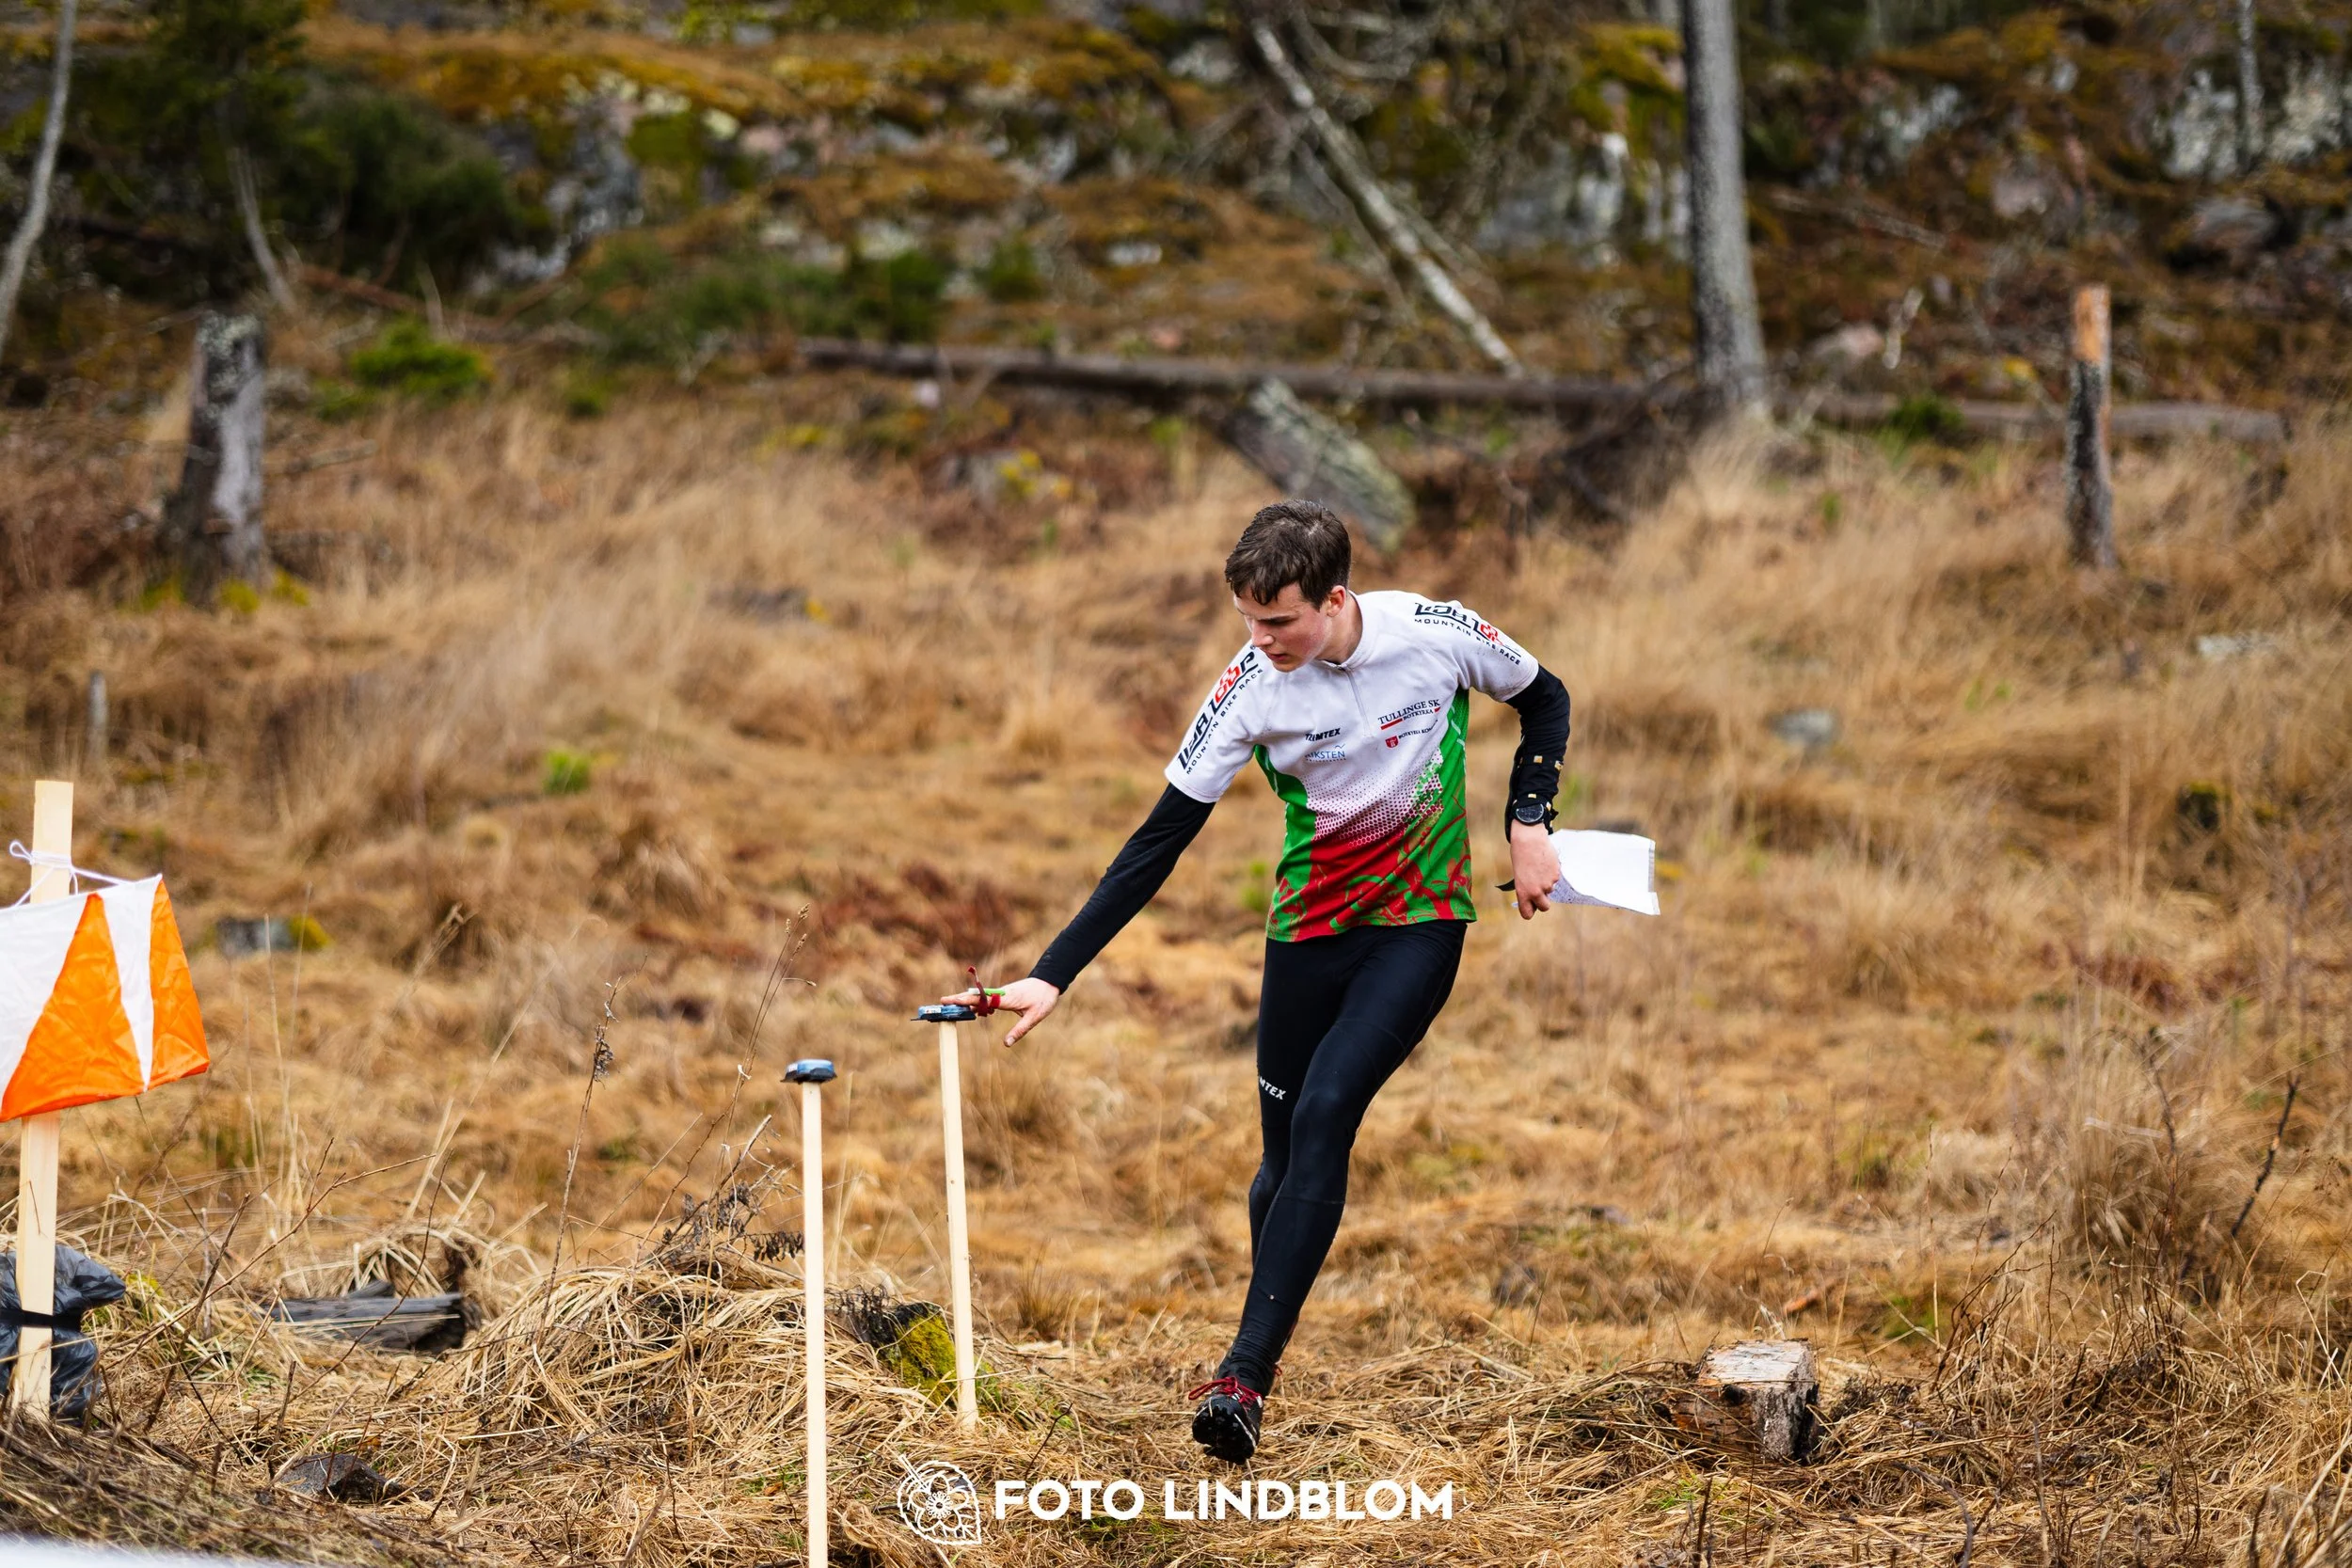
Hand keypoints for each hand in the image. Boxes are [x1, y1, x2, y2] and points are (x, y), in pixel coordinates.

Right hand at [946, 977, 1061, 1046]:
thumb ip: (1020, 1031)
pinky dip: (975, 1003)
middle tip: (941, 1001)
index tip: (952, 1001)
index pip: (981, 999)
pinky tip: (969, 1010)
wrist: (1050, 982)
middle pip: (975, 996)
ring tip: (948, 1007)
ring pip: (979, 997)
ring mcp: (1000, 993)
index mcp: (1005, 998)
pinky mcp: (1002, 995)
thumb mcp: (1034, 1017)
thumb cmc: (1043, 998)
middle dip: (958, 999)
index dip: (966, 1001)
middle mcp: (999, 993)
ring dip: (964, 1001)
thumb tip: (1006, 1044)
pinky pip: (985, 999)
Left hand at [1509, 820, 1559, 919]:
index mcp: (1523, 892)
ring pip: (1550, 890)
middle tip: (1539, 893)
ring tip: (1539, 869)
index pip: (1527, 913)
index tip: (1530, 907)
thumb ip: (1526, 888)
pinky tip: (1545, 863)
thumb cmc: (1521, 856)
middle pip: (1544, 907)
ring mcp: (1548, 884)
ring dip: (1546, 884)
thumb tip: (1535, 896)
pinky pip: (1555, 879)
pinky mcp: (1556, 875)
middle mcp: (1536, 891)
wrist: (1529, 840)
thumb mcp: (1519, 876)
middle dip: (1543, 902)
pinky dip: (1551, 874)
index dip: (1529, 911)